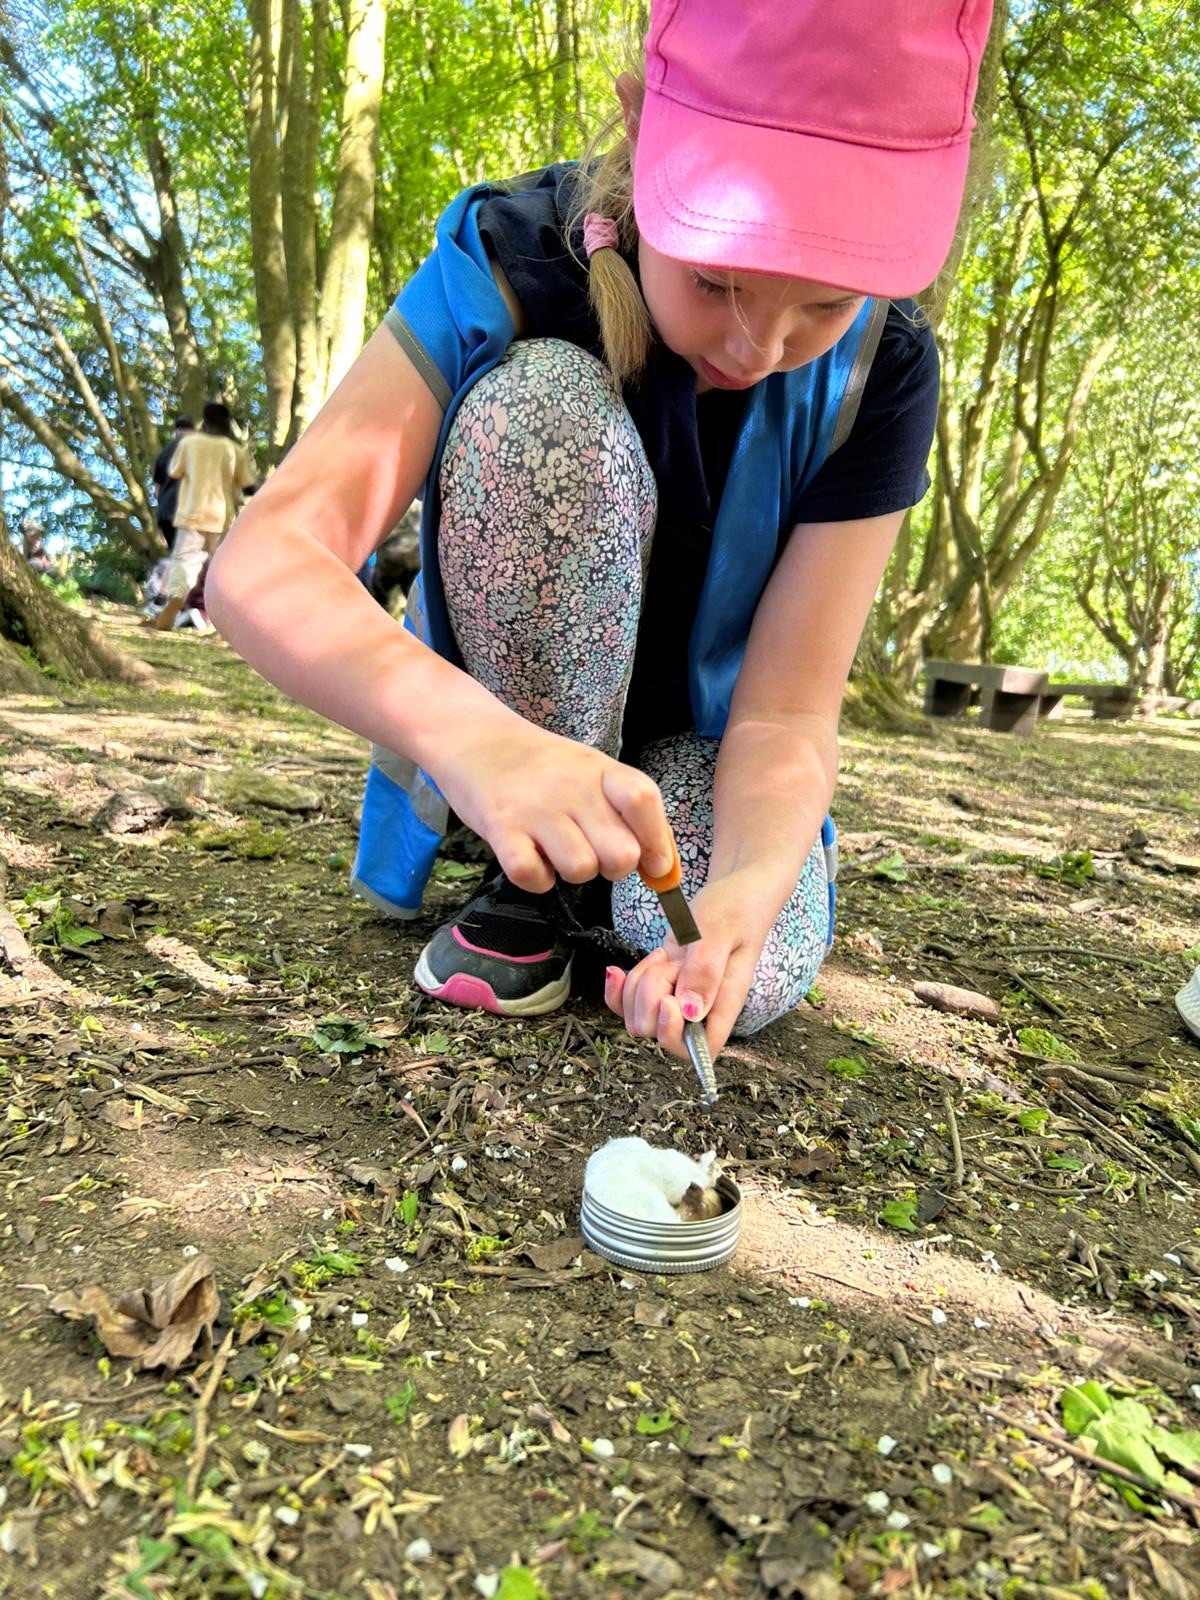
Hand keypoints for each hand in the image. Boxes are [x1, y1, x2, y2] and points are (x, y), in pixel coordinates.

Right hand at [432, 716, 674, 891]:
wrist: (476, 740)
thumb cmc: (542, 767)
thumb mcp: (591, 772)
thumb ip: (629, 812)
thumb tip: (663, 869)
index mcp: (601, 771)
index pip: (643, 801)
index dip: (656, 841)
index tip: (654, 862)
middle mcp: (572, 788)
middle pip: (621, 853)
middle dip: (613, 868)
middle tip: (592, 850)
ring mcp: (535, 809)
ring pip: (581, 870)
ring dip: (571, 873)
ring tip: (555, 850)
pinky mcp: (501, 829)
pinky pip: (532, 876)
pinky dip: (536, 880)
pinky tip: (531, 858)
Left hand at [603, 867, 787, 1059]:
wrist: (735, 891)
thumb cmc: (735, 907)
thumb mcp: (719, 930)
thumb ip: (706, 969)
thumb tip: (691, 1013)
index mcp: (723, 1002)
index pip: (699, 1050)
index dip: (673, 1034)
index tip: (668, 999)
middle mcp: (701, 1007)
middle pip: (657, 1032)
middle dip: (649, 996)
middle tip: (669, 963)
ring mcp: (679, 997)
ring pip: (638, 1017)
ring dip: (638, 985)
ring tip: (663, 956)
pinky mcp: (662, 984)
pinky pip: (628, 1002)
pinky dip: (619, 987)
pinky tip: (618, 970)